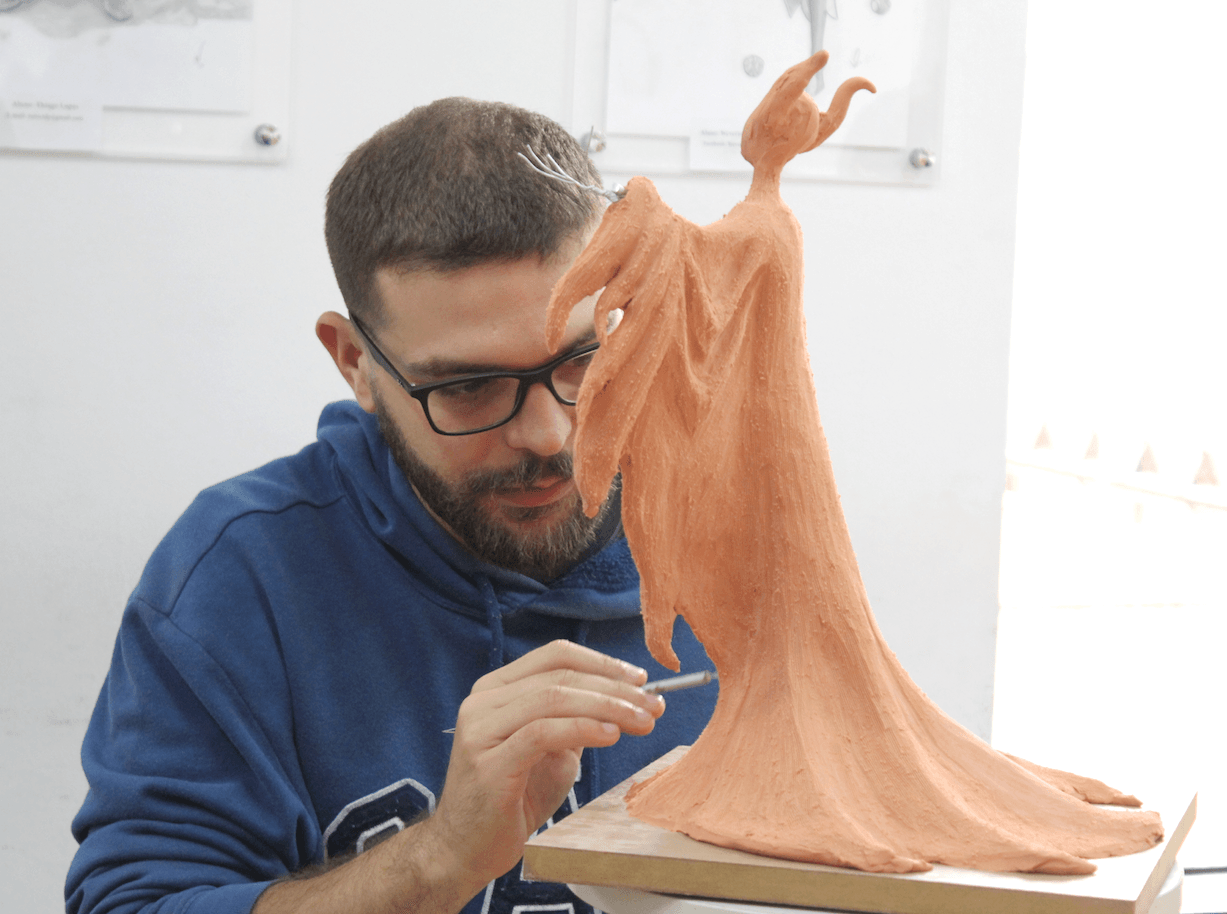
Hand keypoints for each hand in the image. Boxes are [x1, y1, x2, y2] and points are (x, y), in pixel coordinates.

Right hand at [421, 640, 663, 889]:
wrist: (467, 849)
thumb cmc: (512, 799)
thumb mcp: (551, 751)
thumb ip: (577, 721)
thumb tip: (628, 700)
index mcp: (497, 689)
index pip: (555, 656)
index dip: (602, 663)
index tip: (640, 680)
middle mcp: (483, 701)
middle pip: (560, 676)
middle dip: (614, 687)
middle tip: (653, 704)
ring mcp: (481, 729)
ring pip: (553, 699)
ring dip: (606, 706)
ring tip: (641, 720)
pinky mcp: (488, 762)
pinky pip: (542, 733)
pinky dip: (582, 728)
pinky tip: (611, 734)